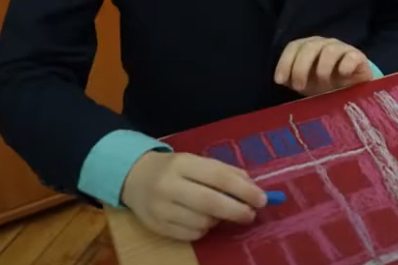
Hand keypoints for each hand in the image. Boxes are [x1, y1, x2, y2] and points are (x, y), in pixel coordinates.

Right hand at [121, 151, 266, 241]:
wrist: (135, 177)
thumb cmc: (175, 168)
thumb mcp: (198, 162)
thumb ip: (226, 172)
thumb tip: (252, 187)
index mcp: (183, 163)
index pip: (219, 177)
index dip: (243, 190)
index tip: (262, 199)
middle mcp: (169, 185)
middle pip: (210, 203)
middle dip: (237, 210)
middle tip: (251, 214)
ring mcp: (160, 208)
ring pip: (202, 222)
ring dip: (219, 220)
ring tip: (219, 212)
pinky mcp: (156, 226)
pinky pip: (191, 235)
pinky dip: (204, 230)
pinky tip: (203, 220)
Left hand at [275, 36, 373, 95]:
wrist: (353, 92)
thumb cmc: (325, 86)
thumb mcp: (306, 84)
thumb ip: (293, 80)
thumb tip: (281, 80)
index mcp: (308, 48)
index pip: (294, 47)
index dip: (285, 62)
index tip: (280, 81)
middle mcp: (324, 45)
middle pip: (309, 47)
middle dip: (300, 67)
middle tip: (299, 87)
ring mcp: (342, 49)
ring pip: (329, 51)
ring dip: (322, 69)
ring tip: (324, 86)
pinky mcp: (358, 57)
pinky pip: (351, 57)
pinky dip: (345, 65)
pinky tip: (342, 75)